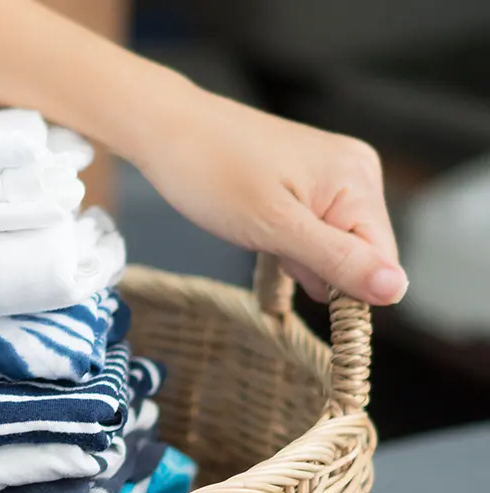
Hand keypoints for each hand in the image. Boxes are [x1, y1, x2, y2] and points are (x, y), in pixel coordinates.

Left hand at [129, 88, 406, 305]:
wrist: (168, 130)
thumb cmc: (212, 174)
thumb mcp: (275, 228)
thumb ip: (337, 261)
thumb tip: (396, 290)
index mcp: (358, 180)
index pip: (381, 261)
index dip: (342, 285)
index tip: (294, 272)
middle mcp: (357, 171)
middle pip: (358, 254)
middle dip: (314, 266)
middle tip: (269, 241)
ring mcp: (333, 173)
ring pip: (332, 245)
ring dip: (296, 254)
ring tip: (259, 227)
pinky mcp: (309, 178)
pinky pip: (314, 228)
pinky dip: (287, 240)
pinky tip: (260, 223)